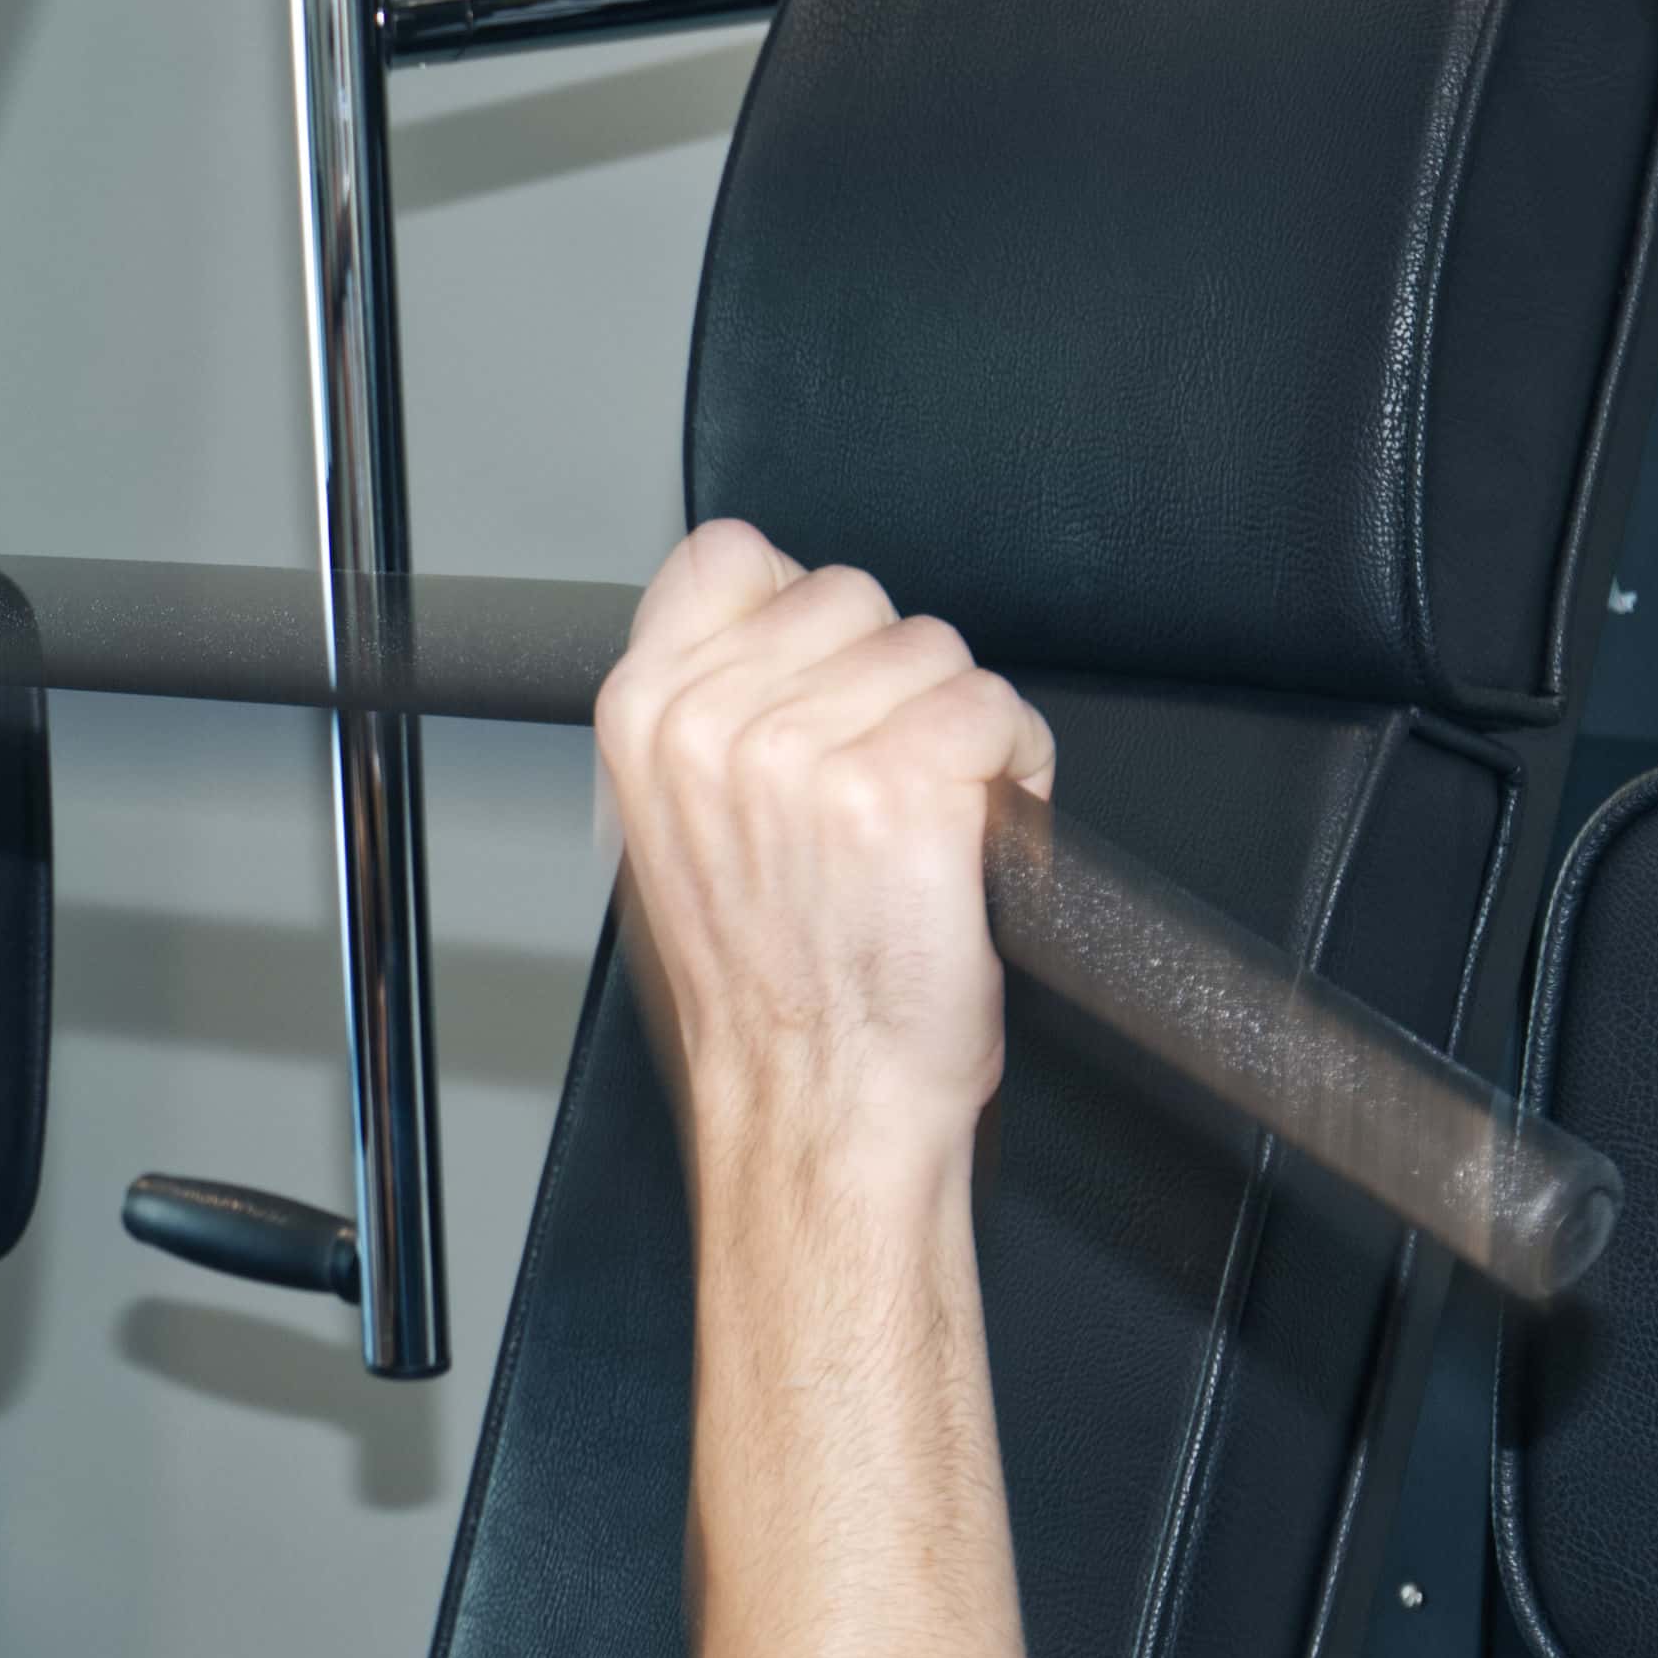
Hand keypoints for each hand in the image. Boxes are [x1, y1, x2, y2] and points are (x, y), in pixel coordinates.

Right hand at [590, 520, 1053, 1174]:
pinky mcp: (905, 784)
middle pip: (853, 597)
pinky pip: (998, 711)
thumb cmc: (768, 986)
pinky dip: (1015, 771)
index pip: (731, 556)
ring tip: (925, 825)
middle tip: (879, 786)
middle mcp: (712, 722)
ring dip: (958, 730)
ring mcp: (805, 750)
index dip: (804, 618)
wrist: (816, 1101)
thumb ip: (708, 712)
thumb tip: (775, 626)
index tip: (825, 689)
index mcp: (642, 717)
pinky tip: (972, 838)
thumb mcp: (676, 828)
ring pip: (936, 651)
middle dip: (889, 681)